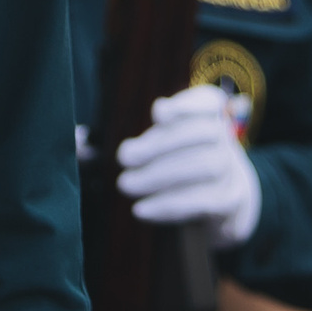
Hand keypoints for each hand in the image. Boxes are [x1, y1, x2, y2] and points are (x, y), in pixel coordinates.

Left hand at [114, 84, 262, 248]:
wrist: (221, 198)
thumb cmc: (180, 160)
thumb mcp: (163, 141)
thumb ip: (136, 139)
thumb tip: (81, 143)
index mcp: (211, 112)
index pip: (207, 100)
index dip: (185, 105)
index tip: (157, 113)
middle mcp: (226, 136)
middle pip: (199, 135)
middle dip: (159, 145)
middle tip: (124, 157)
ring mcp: (231, 168)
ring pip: (202, 166)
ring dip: (159, 176)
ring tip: (126, 184)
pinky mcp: (228, 200)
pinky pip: (201, 201)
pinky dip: (169, 206)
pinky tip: (142, 209)